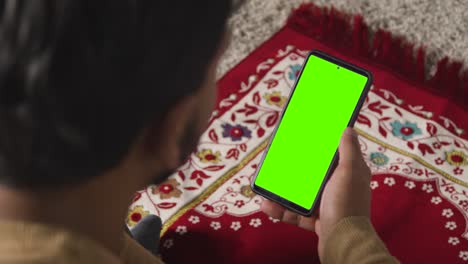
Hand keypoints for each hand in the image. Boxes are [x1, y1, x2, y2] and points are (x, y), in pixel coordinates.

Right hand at [261, 127, 370, 258]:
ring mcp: (325, 206)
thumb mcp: (349, 171)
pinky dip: (281, 210)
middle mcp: (337, 188)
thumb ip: (348, 150)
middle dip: (293, 171)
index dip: (318, 149)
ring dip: (281, 192)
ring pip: (300, 195)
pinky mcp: (315, 221)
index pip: (332, 156)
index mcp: (347, 174)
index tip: (302, 141)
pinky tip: (267, 205)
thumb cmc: (346, 204)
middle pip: (312, 175)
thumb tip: (348, 129)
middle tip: (277, 164)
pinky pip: (295, 213)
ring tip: (266, 188)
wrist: (343, 242)